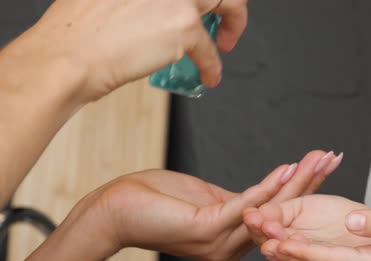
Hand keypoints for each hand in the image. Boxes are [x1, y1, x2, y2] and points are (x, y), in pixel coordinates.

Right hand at [24, 0, 247, 101]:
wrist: (70, 56)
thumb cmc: (78, 31)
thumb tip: (159, 8)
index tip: (200, 6)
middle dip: (227, 4)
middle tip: (223, 20)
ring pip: (228, 3)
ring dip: (233, 25)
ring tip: (224, 44)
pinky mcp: (186, 28)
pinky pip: (211, 51)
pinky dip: (213, 67)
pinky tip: (209, 76)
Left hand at [68, 150, 339, 260]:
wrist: (115, 212)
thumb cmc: (155, 203)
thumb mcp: (206, 202)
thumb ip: (235, 202)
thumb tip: (262, 193)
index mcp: (234, 241)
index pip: (277, 213)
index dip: (301, 188)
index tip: (320, 166)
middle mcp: (232, 248)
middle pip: (280, 212)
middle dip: (309, 183)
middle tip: (331, 159)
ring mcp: (220, 242)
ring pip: (268, 208)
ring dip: (295, 182)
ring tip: (317, 161)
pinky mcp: (206, 229)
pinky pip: (244, 205)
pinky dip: (267, 186)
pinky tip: (285, 170)